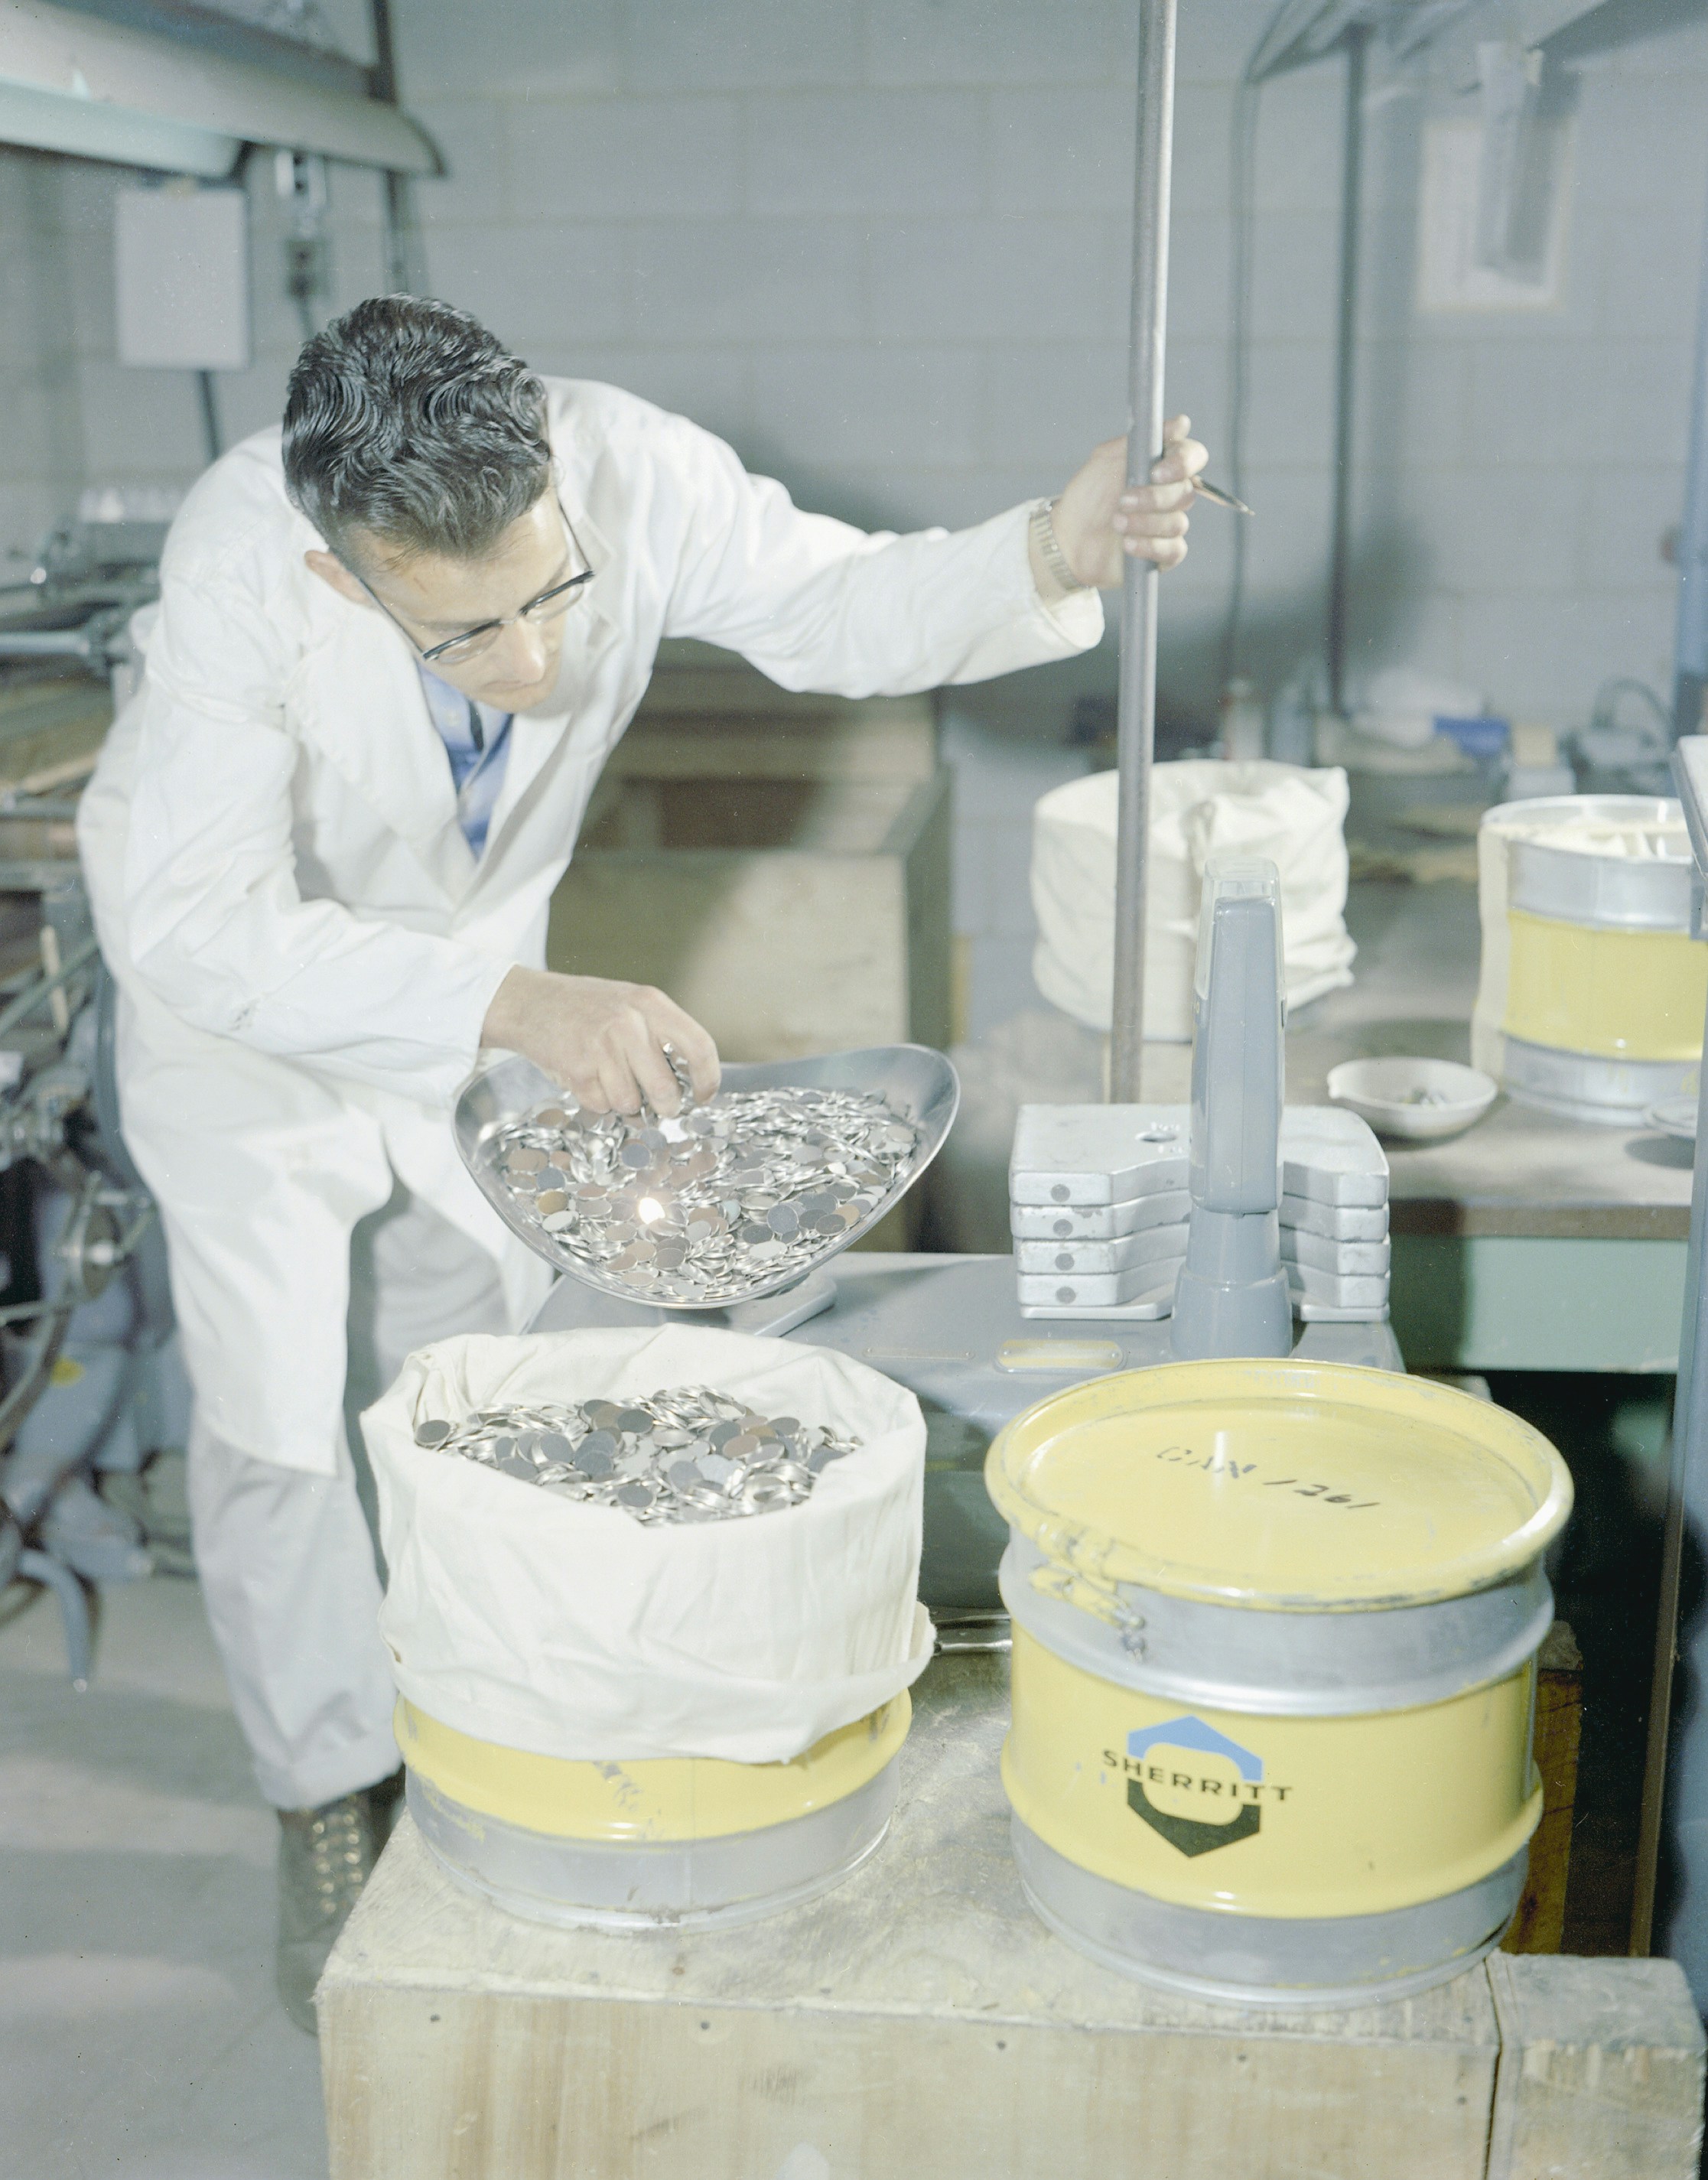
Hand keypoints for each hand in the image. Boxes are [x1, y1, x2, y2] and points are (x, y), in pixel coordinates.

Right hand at [481, 967, 719, 1116]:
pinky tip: (586, 1076)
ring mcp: (601, 1046)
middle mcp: (629, 1023)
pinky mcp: (577, 1068)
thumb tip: (689, 1080)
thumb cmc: (585, 1007)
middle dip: (666, 1106)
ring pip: (630, 1103)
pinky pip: (601, 1104)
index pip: (698, 1046)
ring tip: (610, 1078)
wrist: (529, 1001)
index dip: (708, 1078)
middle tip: (661, 1105)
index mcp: (650, 1003)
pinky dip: (596, 1100)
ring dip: (623, 1101)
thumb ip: (661, 1033)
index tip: (704, 1095)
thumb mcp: (631, 1004)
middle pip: (665, 1089)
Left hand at [1046, 415, 1209, 589]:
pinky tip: (1127, 545)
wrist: (1067, 538)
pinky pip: (1173, 550)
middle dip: (1153, 498)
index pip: (1194, 456)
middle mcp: (1170, 494)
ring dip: (1145, 523)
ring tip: (1116, 522)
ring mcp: (1168, 524)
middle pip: (1186, 493)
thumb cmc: (1087, 495)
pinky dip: (1150, 546)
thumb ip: (1140, 439)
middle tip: (1122, 501)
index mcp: (1162, 466)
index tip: (1156, 472)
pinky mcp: (1163, 554)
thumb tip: (1183, 423)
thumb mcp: (1107, 459)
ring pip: (1177, 523)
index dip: (1183, 463)